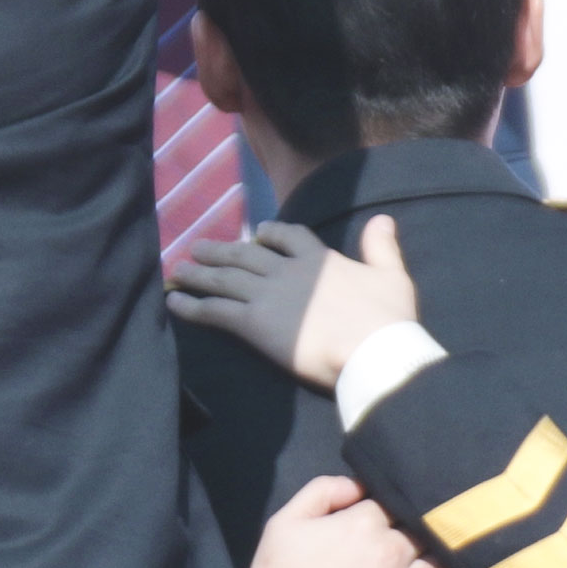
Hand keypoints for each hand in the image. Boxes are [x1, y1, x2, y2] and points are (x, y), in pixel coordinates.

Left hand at [167, 213, 424, 392]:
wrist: (371, 349)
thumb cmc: (387, 319)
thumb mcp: (393, 276)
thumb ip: (382, 247)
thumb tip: (383, 218)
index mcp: (319, 260)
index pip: (287, 236)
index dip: (269, 233)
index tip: (256, 233)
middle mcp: (287, 271)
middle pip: (246, 254)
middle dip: (220, 250)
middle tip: (198, 247)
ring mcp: (267, 295)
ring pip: (224, 278)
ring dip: (199, 273)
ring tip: (178, 270)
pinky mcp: (253, 323)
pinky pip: (214, 310)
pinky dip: (191, 305)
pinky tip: (173, 302)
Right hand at [249, 474, 460, 567]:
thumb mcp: (284, 523)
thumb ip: (323, 491)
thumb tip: (358, 484)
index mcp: (364, 521)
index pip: (397, 499)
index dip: (400, 501)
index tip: (404, 505)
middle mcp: (393, 550)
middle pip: (428, 526)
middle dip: (432, 523)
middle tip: (443, 521)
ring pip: (447, 558)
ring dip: (455, 550)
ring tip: (468, 544)